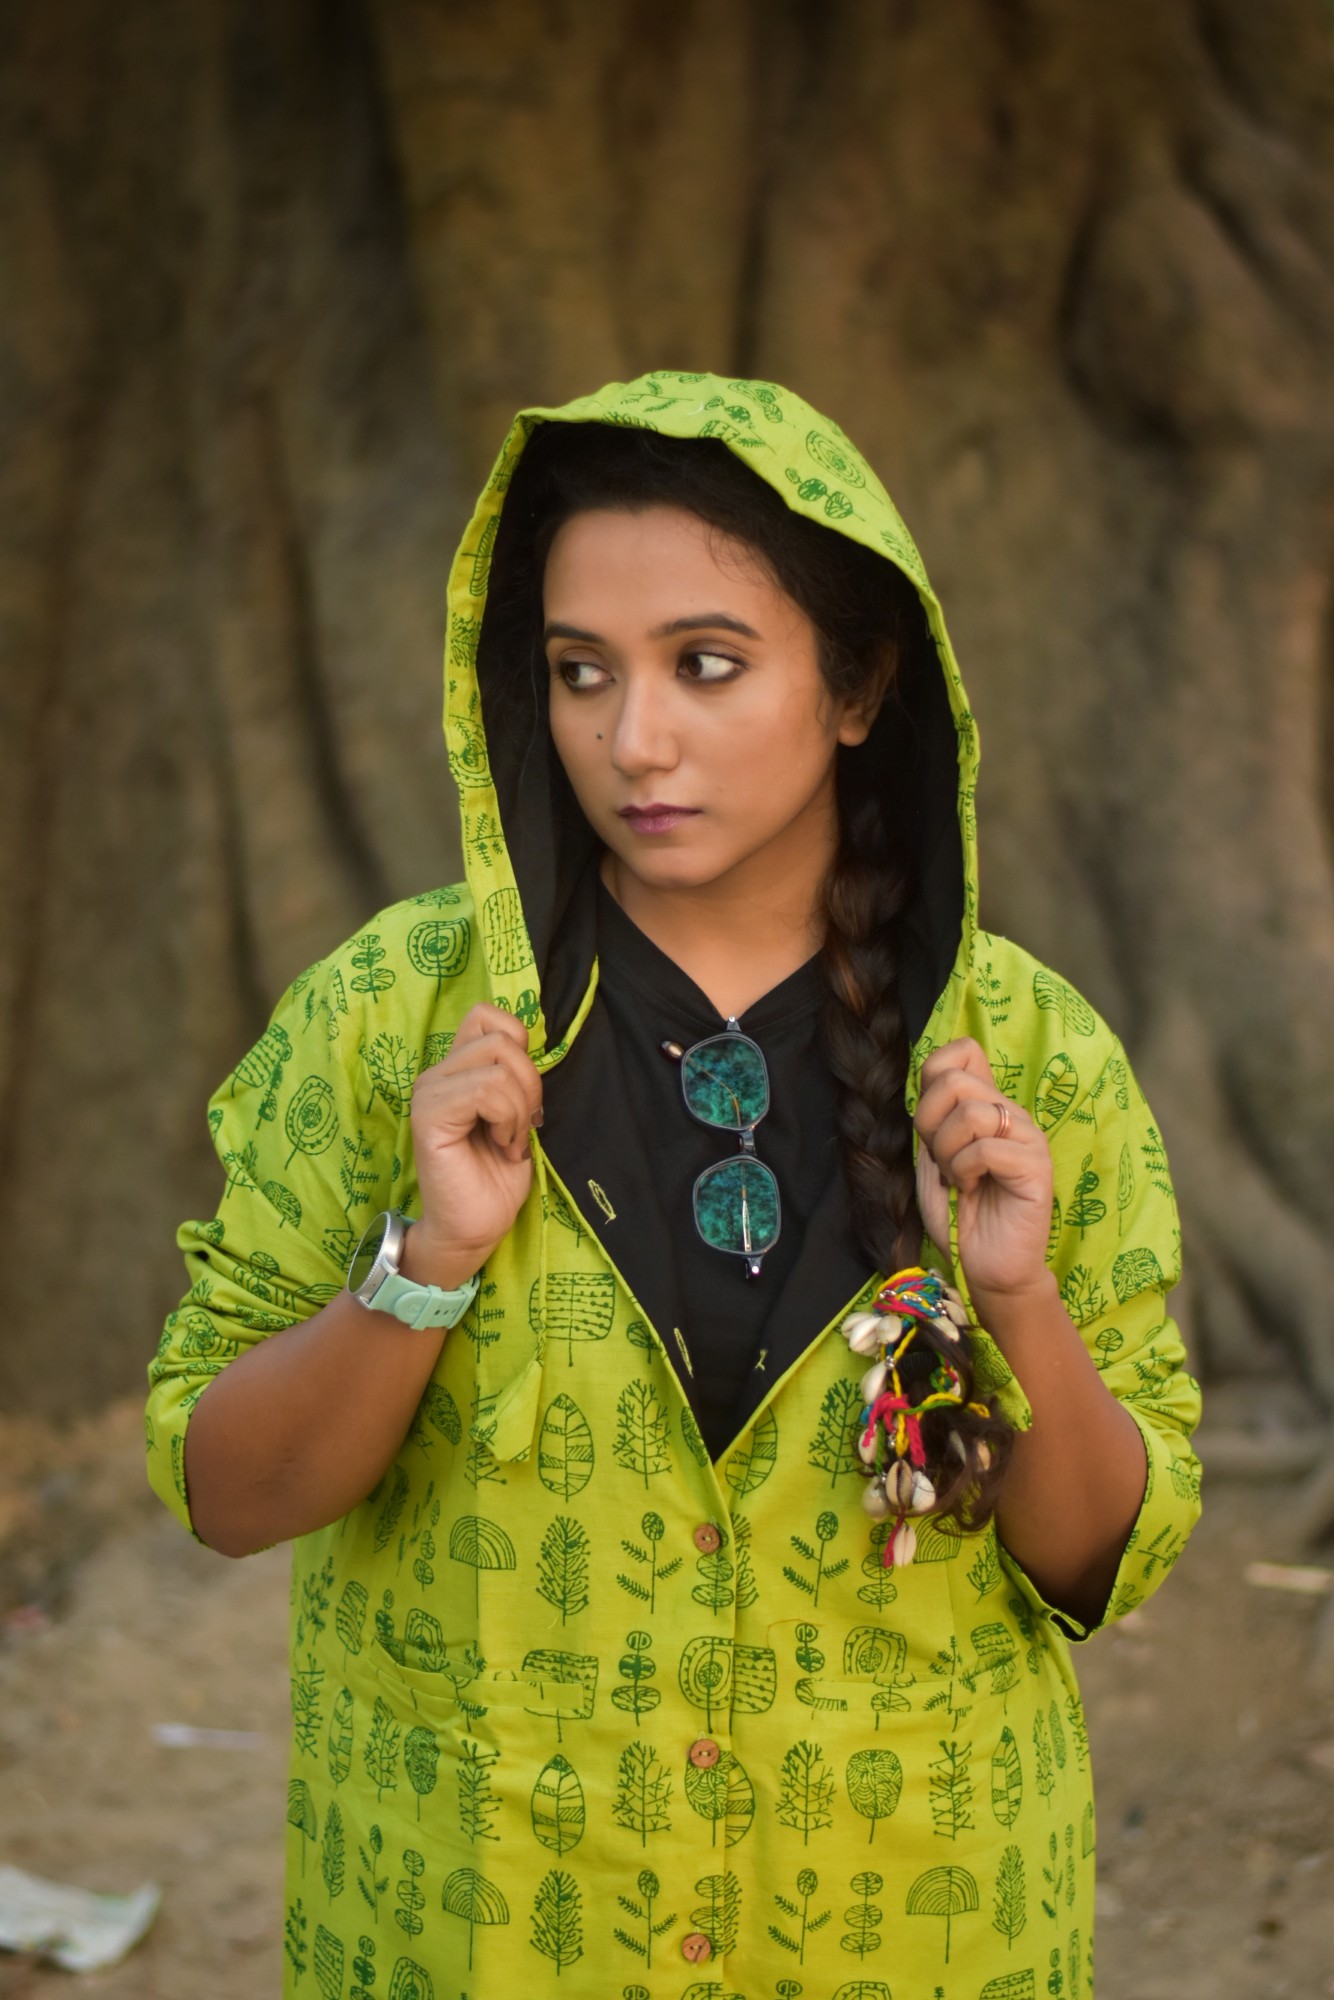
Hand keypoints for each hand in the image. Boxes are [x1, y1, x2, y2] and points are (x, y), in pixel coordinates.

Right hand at [405, 1004, 542, 1283]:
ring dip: (519, 1109)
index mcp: (457, 1068)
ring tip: (508, 1141)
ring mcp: (429, 1092)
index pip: (488, 1016)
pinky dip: (507, 1120)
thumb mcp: (517, 1113)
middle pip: (502, 1038)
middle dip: (529, 1084)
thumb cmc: (497, 1174)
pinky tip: (501, 1147)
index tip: (524, 1096)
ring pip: (498, 1066)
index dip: (520, 1047)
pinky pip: (485, 1091)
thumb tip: (534, 1047)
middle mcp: (437, 1074)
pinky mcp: (429, 1115)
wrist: (476, 1226)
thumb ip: (515, 1075)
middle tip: (522, 1126)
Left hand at [913, 1036, 1052, 1302]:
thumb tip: (931, 1078)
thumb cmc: (960, 1215)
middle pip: (954, 1080)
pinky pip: (985, 1148)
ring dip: (948, 1153)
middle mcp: (1010, 1112)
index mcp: (986, 1105)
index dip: (931, 1079)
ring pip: (970, 1113)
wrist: (986, 1267)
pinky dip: (965, 1172)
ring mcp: (1027, 1136)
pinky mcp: (1036, 1164)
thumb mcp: (932, 1158)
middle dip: (930, 1124)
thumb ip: (933, 1118)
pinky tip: (973, 1190)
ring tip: (961, 1179)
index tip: (931, 1125)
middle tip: (943, 1160)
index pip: (961, 1051)